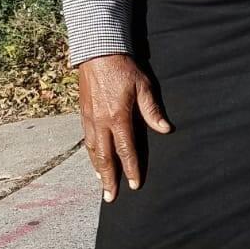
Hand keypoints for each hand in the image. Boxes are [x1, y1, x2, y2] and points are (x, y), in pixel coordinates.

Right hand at [77, 54, 170, 201]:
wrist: (98, 51)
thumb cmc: (123, 68)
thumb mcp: (143, 86)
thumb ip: (152, 110)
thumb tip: (165, 129)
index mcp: (118, 117)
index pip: (126, 150)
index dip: (131, 169)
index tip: (134, 185)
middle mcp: (101, 122)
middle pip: (105, 158)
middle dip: (109, 179)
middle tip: (110, 197)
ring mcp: (90, 118)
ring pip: (94, 150)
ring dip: (98, 169)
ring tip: (101, 183)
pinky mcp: (84, 112)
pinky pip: (87, 139)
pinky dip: (91, 154)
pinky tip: (94, 159)